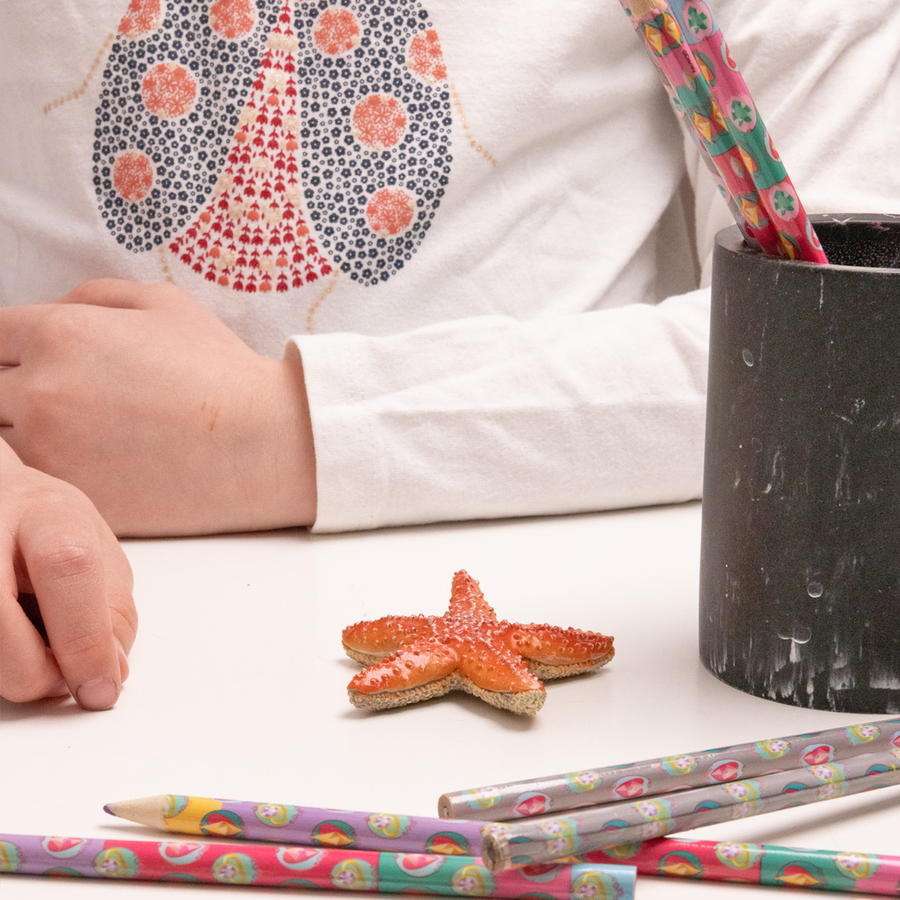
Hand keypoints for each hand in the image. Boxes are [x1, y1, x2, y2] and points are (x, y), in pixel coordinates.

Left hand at [0, 280, 315, 535]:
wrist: (262, 444)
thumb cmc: (219, 371)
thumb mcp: (163, 304)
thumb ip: (91, 296)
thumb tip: (49, 311)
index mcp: (60, 333)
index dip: (11, 348)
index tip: (31, 361)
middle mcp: (43, 391)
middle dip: (13, 390)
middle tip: (62, 401)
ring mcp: (53, 451)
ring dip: (22, 435)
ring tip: (74, 435)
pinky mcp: (73, 497)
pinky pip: (32, 485)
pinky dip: (48, 474)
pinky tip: (88, 464)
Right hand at [0, 439, 135, 707]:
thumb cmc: (46, 527)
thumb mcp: (98, 550)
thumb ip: (113, 611)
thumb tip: (108, 675)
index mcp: (46, 514)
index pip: (68, 568)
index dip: (86, 640)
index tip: (101, 690)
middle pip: (1, 626)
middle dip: (41, 673)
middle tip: (64, 673)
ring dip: (16, 671)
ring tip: (30, 638)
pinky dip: (1, 661)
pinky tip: (10, 632)